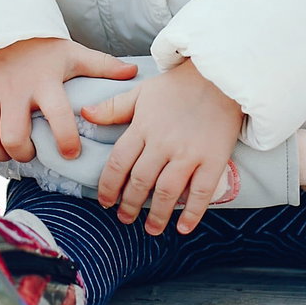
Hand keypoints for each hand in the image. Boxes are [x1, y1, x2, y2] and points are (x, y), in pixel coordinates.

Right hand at [0, 37, 134, 163]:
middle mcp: (15, 90)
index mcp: (45, 81)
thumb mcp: (72, 53)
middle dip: (23, 153)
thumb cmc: (40, 46)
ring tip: (9, 150)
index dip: (66, 140)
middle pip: (14, 136)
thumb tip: (133, 73)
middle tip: (31, 153)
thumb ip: (102, 65)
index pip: (59, 116)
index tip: (72, 153)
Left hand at [87, 59, 243, 236]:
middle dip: (129, 205)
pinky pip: (201, 193)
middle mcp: (163, 143)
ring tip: (151, 229)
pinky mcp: (213, 159)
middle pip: (139, 181)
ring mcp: (189, 152)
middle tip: (125, 218)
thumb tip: (85, 113)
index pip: (118, 163)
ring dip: (156, 215)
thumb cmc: (179, 85)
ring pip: (166, 192)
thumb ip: (114, 107)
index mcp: (143, 127)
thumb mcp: (142, 91)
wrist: (221, 75)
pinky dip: (191, 213)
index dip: (108, 186)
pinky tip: (183, 228)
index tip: (105, 201)